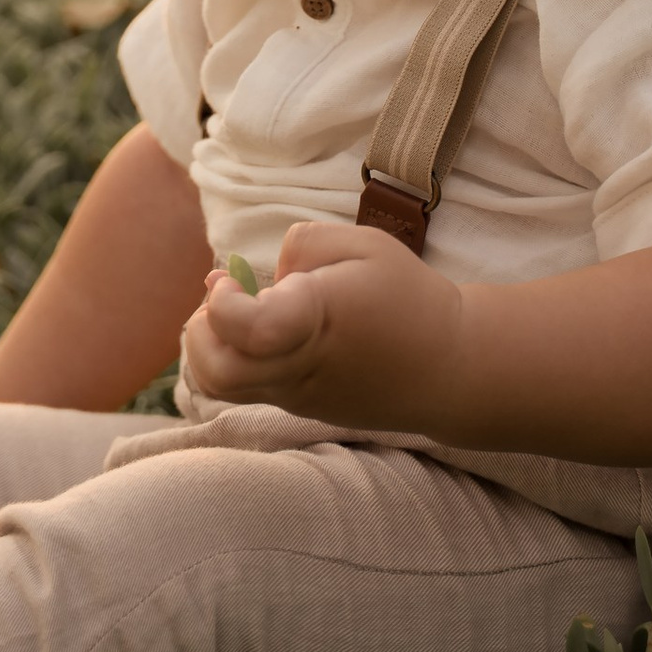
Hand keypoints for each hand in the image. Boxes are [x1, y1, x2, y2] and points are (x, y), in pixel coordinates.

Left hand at [180, 217, 469, 432]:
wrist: (451, 368)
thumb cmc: (409, 298)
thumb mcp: (365, 244)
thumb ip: (304, 245)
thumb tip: (259, 278)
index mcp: (318, 321)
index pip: (249, 330)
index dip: (223, 302)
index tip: (230, 278)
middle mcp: (301, 367)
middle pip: (217, 372)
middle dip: (200, 330)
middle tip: (225, 296)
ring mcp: (299, 395)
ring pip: (221, 389)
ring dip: (209, 346)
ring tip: (238, 312)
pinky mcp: (301, 407)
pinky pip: (245, 389)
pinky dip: (233, 358)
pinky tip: (263, 327)